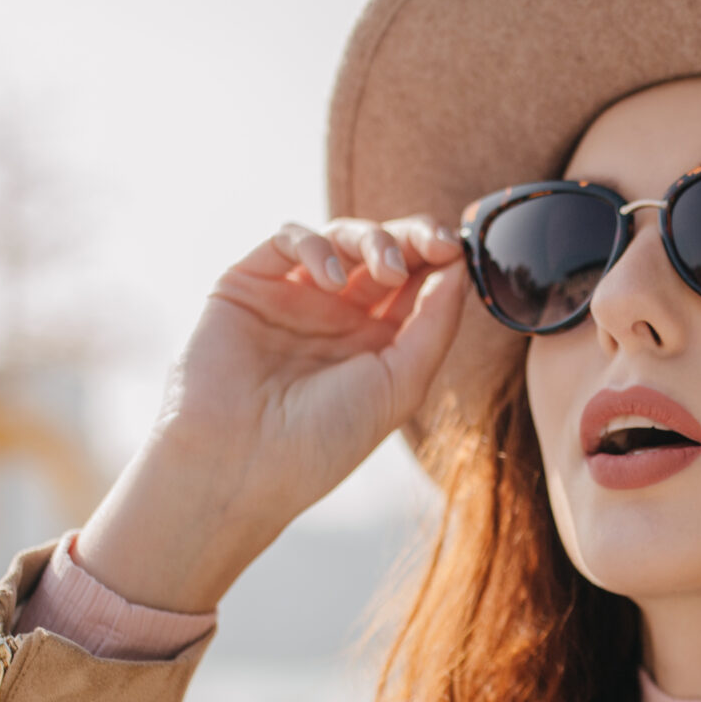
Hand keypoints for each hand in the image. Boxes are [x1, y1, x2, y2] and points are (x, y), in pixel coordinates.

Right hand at [73, 215, 468, 612]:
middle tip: (436, 243)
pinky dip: (315, 245)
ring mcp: (293, 298)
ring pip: (340, 238)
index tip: (457, 250)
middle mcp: (336, 318)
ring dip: (371, 239)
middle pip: (384, 252)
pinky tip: (332, 279)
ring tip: (387, 270)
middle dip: (414, 239)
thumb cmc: (322, 440)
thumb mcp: (400, 385)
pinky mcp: (248, 284)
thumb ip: (435, 324)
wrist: (239, 464)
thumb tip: (461, 266)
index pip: (416, 283)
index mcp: (377, 344)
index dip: (439, 258)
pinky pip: (286, 239)